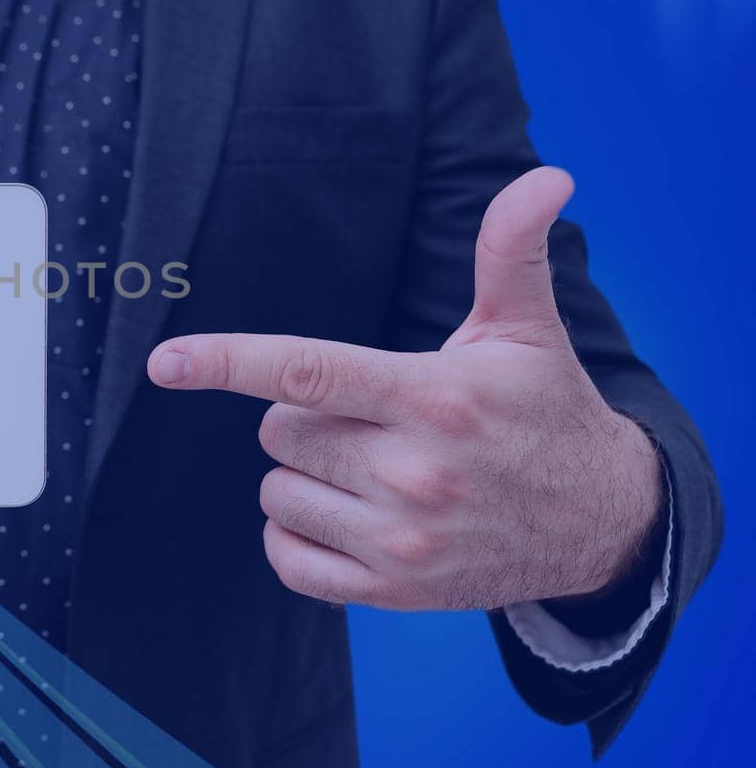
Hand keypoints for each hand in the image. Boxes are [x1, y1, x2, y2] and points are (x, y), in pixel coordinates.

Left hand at [147, 167, 663, 610]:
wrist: (602, 524)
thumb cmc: (544, 410)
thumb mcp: (526, 329)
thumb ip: (511, 250)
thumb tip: (547, 175)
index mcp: (433, 395)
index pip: (307, 369)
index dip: (226, 361)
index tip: (164, 361)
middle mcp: (414, 470)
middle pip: (279, 429)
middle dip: (304, 416)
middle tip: (367, 417)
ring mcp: (403, 539)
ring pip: (276, 492)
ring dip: (303, 476)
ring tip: (368, 468)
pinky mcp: (395, 592)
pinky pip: (287, 559)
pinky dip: (296, 536)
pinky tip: (345, 516)